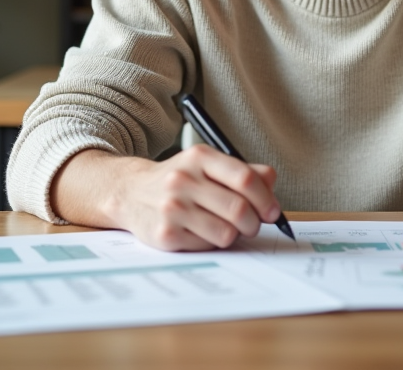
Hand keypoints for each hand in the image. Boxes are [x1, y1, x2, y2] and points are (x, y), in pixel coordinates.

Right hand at [50, 145, 282, 250]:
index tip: (272, 211)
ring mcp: (172, 208)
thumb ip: (243, 171)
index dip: (266, 198)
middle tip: (252, 225)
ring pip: (226, 233)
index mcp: (199, 157)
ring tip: (225, 228)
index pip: (245, 178)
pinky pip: (206, 246)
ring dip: (233, 235)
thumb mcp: (207, 165)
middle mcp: (183, 180)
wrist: (130, 193)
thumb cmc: (179, 181)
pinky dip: (211, 244)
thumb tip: (271, 184)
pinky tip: (201, 233)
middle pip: (239, 209)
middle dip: (253, 223)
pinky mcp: (165, 234)